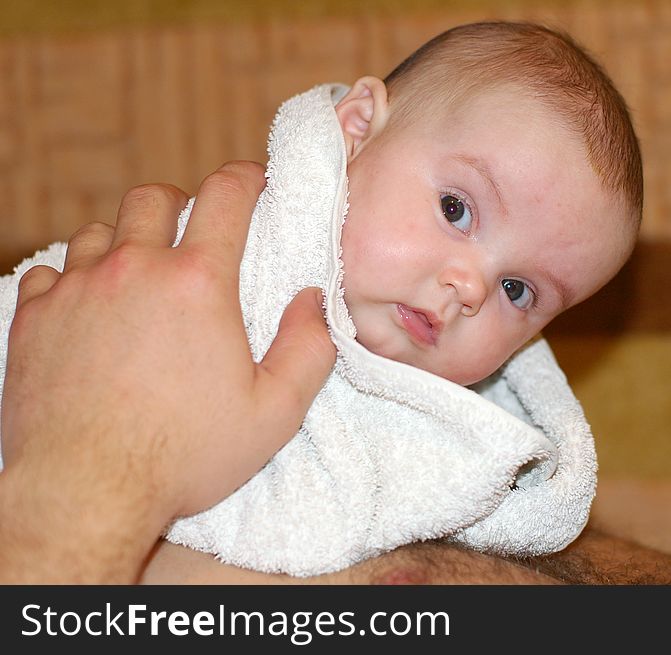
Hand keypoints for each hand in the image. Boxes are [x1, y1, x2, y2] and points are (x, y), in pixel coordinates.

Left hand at [0, 161, 335, 581]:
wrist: (85, 492)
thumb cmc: (184, 455)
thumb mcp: (274, 412)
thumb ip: (308, 349)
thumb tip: (312, 300)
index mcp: (199, 283)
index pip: (225, 194)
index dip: (246, 179)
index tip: (254, 186)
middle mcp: (135, 270)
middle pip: (154, 197)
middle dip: (181, 204)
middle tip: (194, 233)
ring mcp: (78, 290)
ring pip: (101, 230)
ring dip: (127, 240)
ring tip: (141, 275)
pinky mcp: (34, 318)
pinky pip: (54, 271)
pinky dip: (76, 276)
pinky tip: (91, 306)